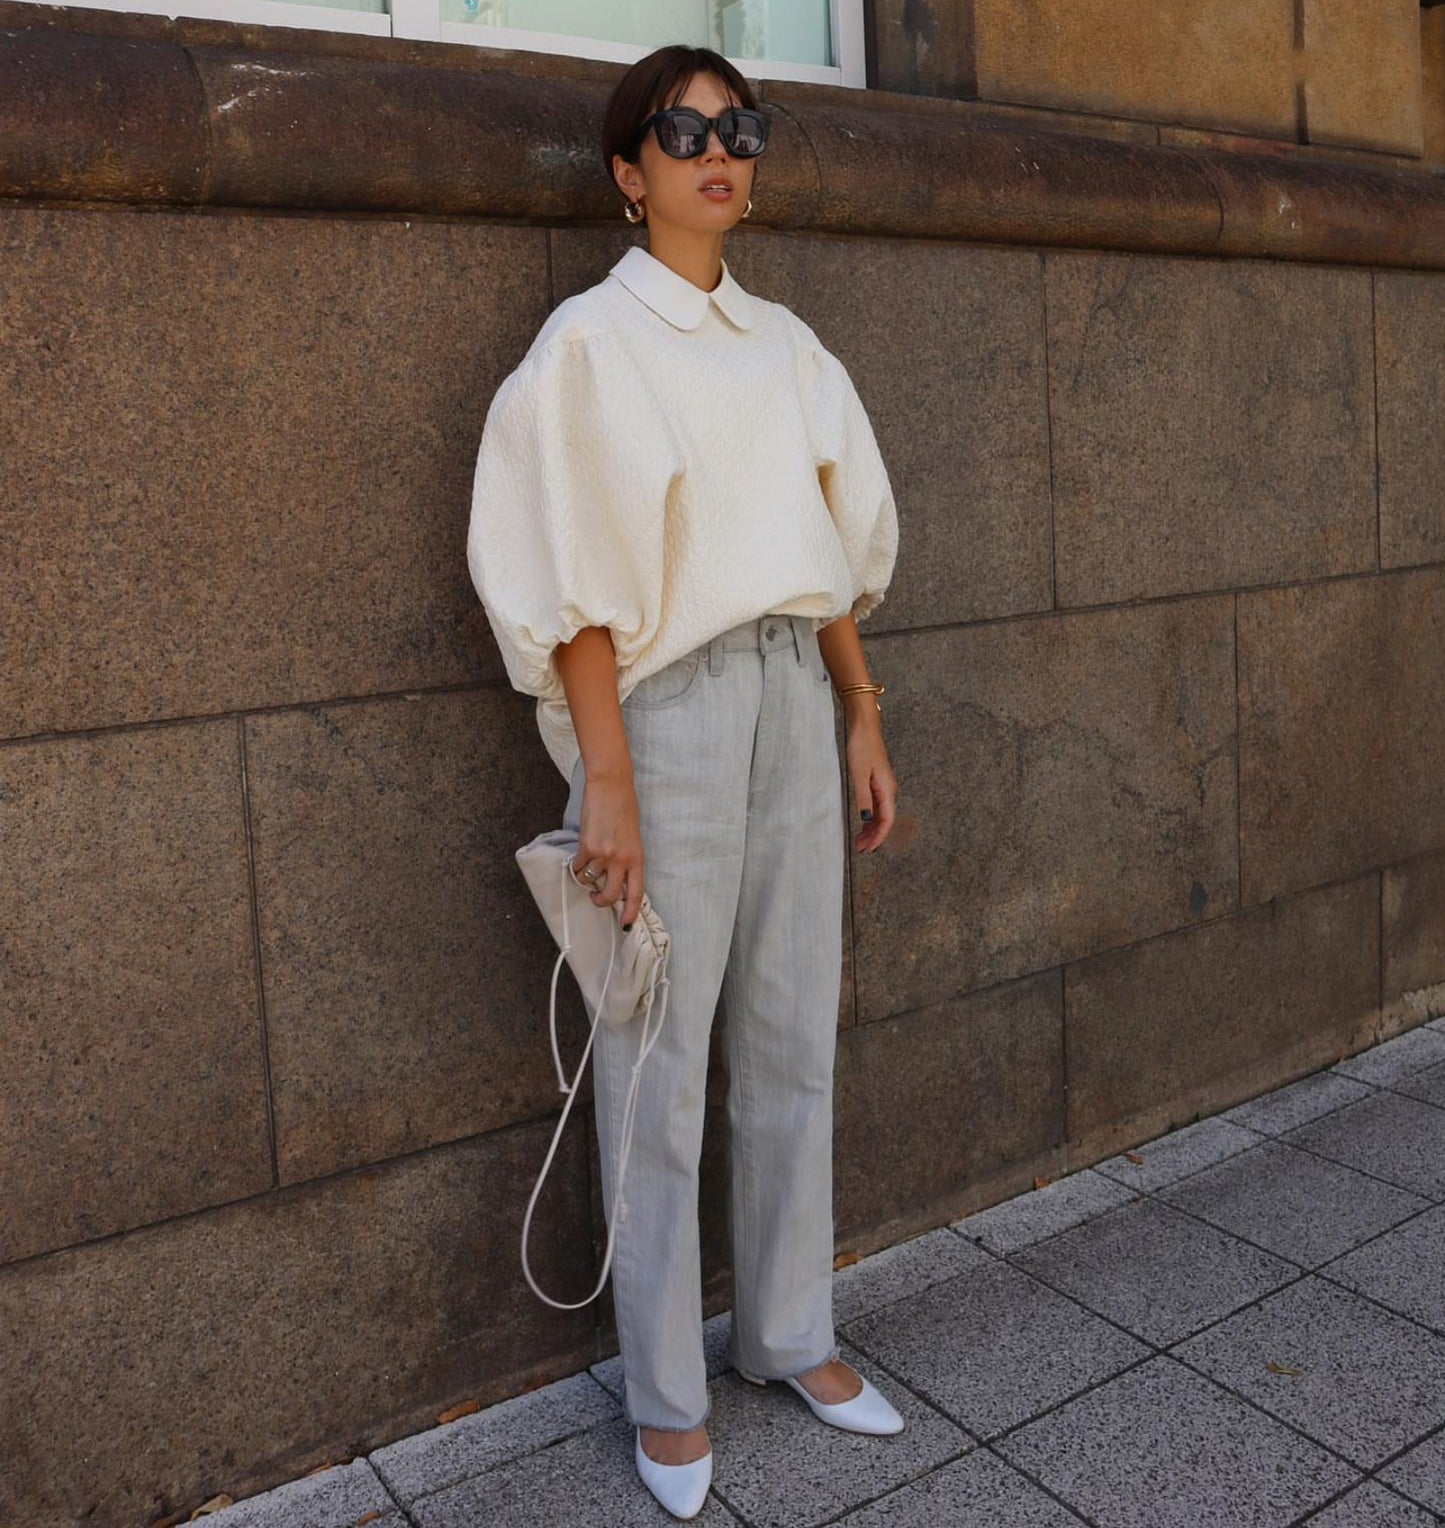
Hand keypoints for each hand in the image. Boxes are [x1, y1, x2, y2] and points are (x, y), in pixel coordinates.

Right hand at [576, 770, 644, 926]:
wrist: (611, 786)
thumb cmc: (624, 808)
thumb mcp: (633, 837)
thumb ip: (627, 858)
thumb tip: (617, 876)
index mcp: (638, 858)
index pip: (636, 893)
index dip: (630, 912)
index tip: (626, 924)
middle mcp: (622, 860)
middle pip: (611, 895)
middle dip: (601, 902)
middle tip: (596, 898)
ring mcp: (604, 855)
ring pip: (590, 881)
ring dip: (586, 879)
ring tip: (586, 868)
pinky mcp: (587, 847)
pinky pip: (579, 867)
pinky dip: (577, 865)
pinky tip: (580, 855)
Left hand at [844, 711, 896, 852]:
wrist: (864, 727)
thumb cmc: (862, 747)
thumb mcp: (859, 774)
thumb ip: (863, 798)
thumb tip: (867, 819)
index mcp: (886, 789)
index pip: (887, 820)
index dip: (879, 836)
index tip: (869, 849)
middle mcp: (888, 789)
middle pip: (885, 819)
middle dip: (874, 836)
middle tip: (861, 849)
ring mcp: (883, 785)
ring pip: (881, 813)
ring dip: (872, 828)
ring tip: (860, 840)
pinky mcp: (876, 781)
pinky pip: (876, 805)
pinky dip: (870, 816)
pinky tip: (863, 822)